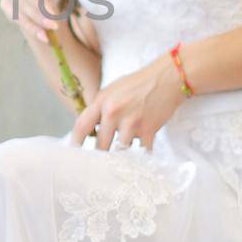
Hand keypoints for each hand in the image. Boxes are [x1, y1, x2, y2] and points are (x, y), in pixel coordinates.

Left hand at [70, 53, 184, 150]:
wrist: (166, 78)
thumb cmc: (138, 84)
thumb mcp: (112, 90)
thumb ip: (100, 108)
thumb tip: (89, 130)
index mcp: (102, 101)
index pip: (82, 125)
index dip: (75, 142)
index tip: (74, 152)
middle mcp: (113, 112)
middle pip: (100, 145)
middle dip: (100, 155)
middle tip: (100, 163)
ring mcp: (131, 122)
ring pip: (119, 150)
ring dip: (121, 156)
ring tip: (121, 160)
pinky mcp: (148, 129)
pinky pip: (141, 151)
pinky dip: (141, 155)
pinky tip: (141, 156)